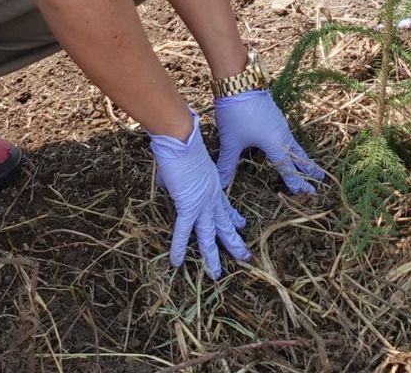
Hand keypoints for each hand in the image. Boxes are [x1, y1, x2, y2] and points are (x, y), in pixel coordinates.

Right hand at [150, 112, 249, 277]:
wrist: (181, 137)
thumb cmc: (181, 142)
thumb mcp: (183, 163)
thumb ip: (176, 177)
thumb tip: (166, 181)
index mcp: (213, 184)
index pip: (226, 206)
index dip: (234, 217)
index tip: (242, 225)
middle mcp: (211, 196)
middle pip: (224, 224)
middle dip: (234, 242)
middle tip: (244, 256)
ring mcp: (202, 203)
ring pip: (209, 235)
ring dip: (213, 256)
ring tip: (217, 274)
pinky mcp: (188, 205)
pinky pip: (183, 231)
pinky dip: (179, 247)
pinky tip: (177, 263)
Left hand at [214, 89, 325, 192]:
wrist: (239, 82)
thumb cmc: (236, 113)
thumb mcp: (231, 141)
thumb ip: (227, 164)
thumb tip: (221, 183)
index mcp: (275, 144)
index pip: (288, 168)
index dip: (295, 182)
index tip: (305, 193)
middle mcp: (282, 135)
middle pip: (299, 156)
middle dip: (309, 169)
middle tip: (320, 179)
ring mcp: (280, 123)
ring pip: (295, 144)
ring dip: (302, 156)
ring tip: (309, 164)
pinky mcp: (276, 115)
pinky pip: (288, 135)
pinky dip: (293, 145)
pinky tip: (288, 145)